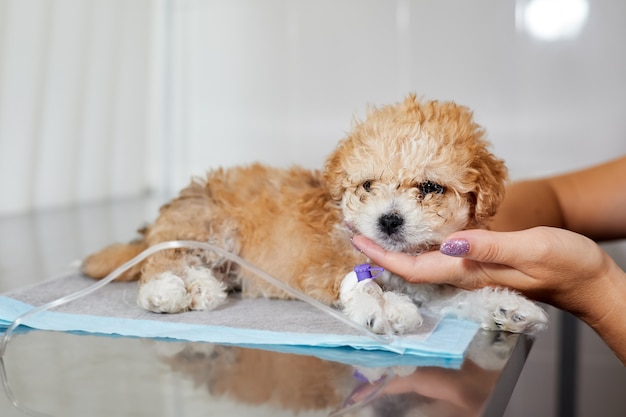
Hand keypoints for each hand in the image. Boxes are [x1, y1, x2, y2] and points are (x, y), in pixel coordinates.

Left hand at [352, 227, 625, 363]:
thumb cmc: (566, 264)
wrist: (588, 280)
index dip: (383, 258)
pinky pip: (440, 258)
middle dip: (381, 255)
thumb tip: (449, 243)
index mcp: (471, 272)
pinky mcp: (482, 264)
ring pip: (423, 264)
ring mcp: (473, 271)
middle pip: (411, 270)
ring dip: (396, 251)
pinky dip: (419, 247)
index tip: (356, 240)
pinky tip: (415, 237)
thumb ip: (491, 247)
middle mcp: (465, 275)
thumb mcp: (532, 248)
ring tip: (375, 233)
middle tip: (355, 233)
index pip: (415, 269)